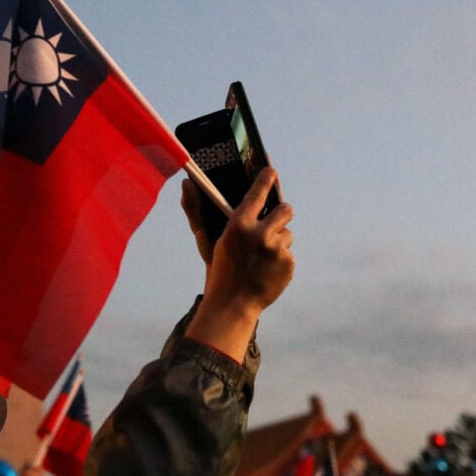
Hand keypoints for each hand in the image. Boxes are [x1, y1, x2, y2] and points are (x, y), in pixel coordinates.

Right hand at [184, 168, 294, 358]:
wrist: (233, 304)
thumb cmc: (219, 270)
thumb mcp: (208, 240)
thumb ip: (197, 212)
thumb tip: (185, 183)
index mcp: (239, 225)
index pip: (257, 194)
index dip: (266, 180)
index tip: (271, 171)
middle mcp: (260, 234)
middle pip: (285, 210)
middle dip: (280, 214)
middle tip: (271, 223)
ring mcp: (277, 250)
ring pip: (288, 234)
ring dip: (278, 241)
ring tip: (262, 256)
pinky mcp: (288, 264)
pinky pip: (289, 253)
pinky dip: (281, 259)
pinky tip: (267, 269)